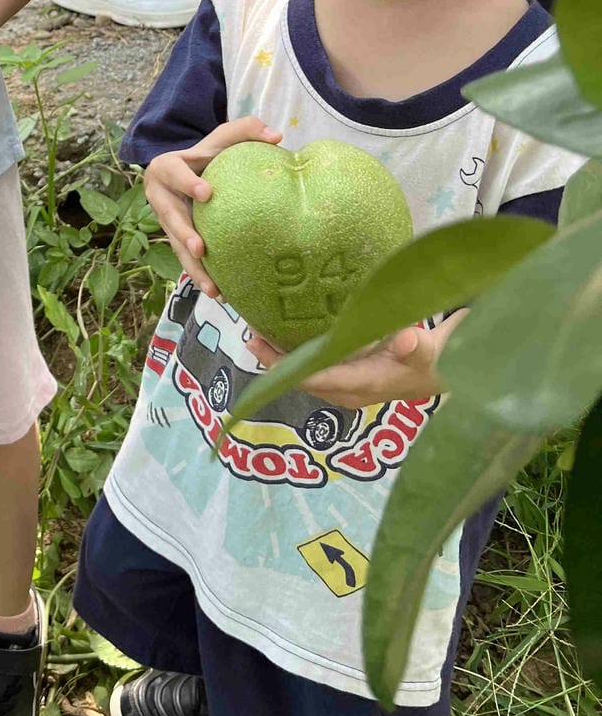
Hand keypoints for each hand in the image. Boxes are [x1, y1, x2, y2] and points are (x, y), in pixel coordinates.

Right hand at [143, 117, 283, 293]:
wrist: (188, 172)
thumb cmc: (208, 154)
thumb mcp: (222, 138)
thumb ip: (246, 130)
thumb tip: (277, 137)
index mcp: (166, 169)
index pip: (173, 173)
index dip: (186, 184)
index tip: (206, 194)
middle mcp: (160, 197)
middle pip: (169, 218)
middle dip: (183, 235)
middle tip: (201, 248)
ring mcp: (167, 222)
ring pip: (176, 247)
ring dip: (193, 267)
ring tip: (213, 287)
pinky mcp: (176, 240)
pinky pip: (186, 261)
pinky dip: (201, 276)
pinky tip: (219, 293)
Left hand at [245, 310, 465, 407]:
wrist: (463, 367)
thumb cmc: (447, 358)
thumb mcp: (436, 350)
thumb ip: (419, 347)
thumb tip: (403, 342)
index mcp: (366, 384)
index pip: (317, 379)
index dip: (286, 367)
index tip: (260, 348)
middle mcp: (354, 387)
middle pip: (306, 378)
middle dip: (278, 361)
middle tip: (252, 333)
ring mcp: (355, 379)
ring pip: (312, 371)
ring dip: (288, 355)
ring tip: (262, 330)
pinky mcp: (358, 369)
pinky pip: (323, 362)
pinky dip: (305, 349)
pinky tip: (292, 328)